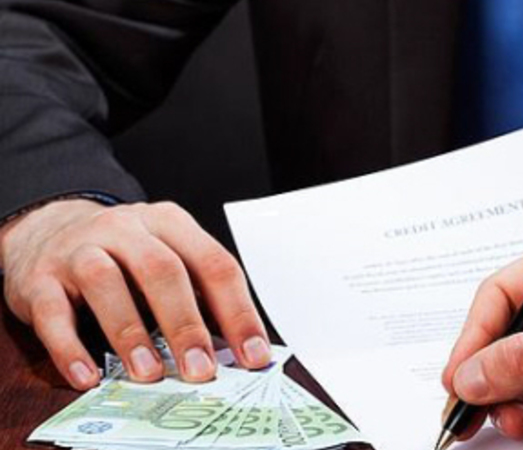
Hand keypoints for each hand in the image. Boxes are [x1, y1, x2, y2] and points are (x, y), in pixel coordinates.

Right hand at [0, 199, 270, 389]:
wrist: (49, 232)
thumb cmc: (125, 258)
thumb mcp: (168, 259)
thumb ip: (200, 295)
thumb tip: (237, 349)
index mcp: (171, 223)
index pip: (215, 264)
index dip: (237, 311)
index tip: (252, 354)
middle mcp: (127, 228)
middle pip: (163, 271)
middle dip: (186, 324)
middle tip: (201, 369)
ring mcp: (80, 249)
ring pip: (106, 282)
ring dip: (130, 332)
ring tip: (149, 374)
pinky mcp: (40, 278)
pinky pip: (52, 312)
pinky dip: (69, 348)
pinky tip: (87, 376)